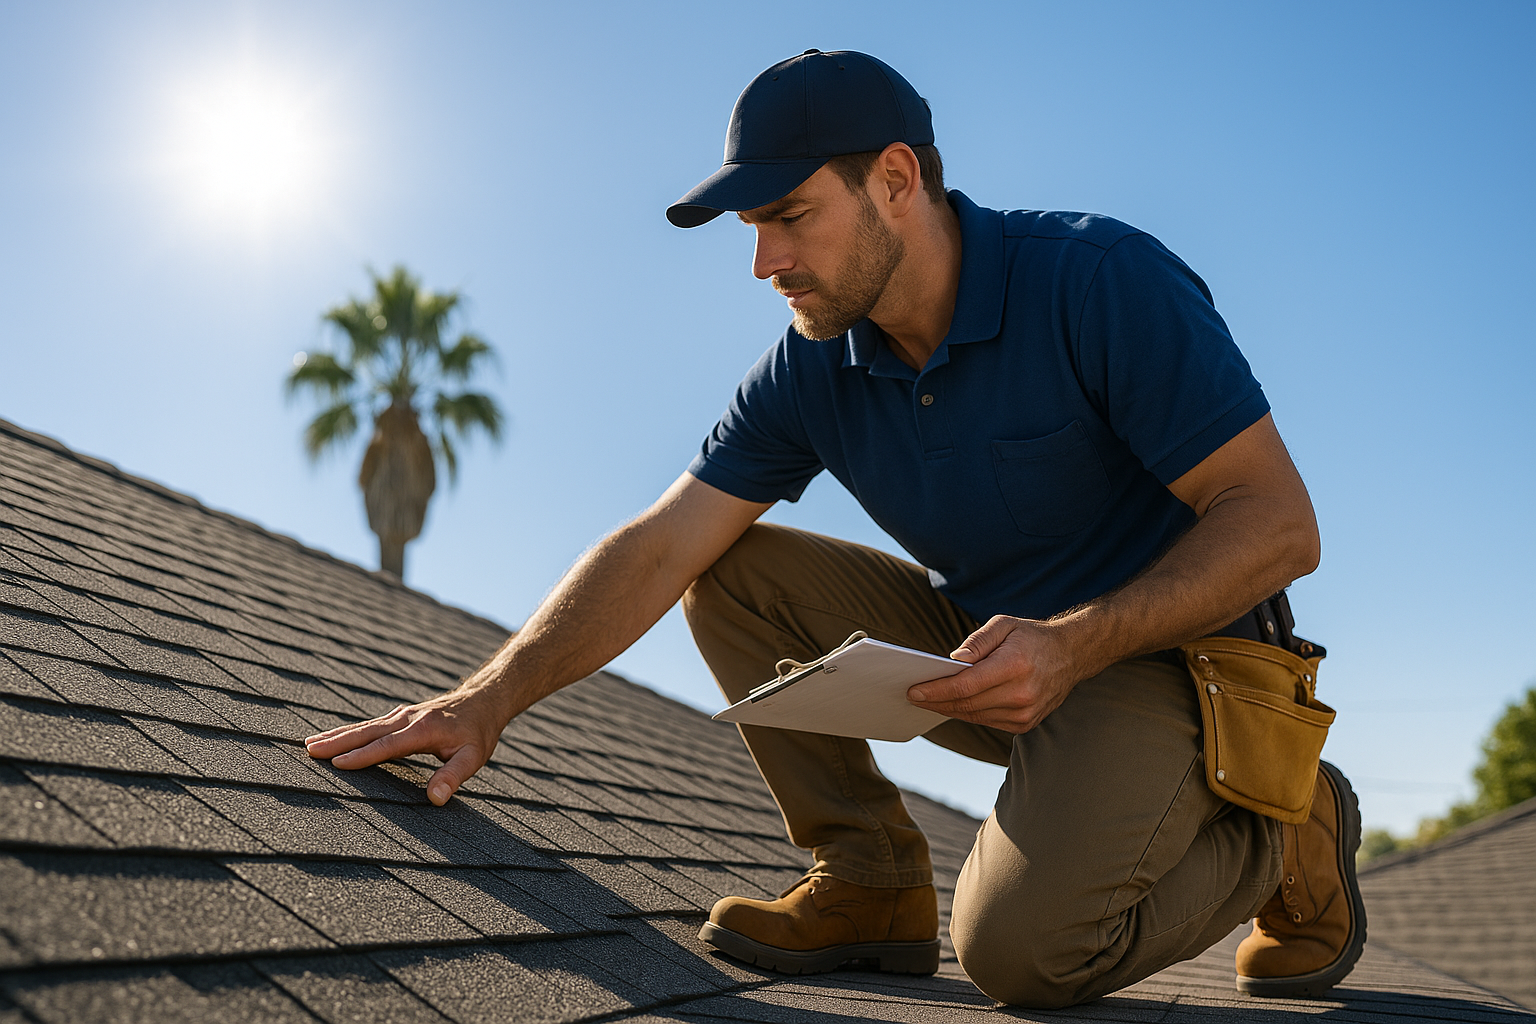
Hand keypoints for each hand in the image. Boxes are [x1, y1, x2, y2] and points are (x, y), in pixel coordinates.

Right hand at [304, 683, 509, 805]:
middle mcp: (407, 719)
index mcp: (423, 730)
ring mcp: (402, 715)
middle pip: (367, 731)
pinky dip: (350, 731)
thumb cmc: (478, 732)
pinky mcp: (400, 716)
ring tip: (309, 744)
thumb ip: (453, 776)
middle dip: (337, 741)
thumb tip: (435, 799)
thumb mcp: (474, 757)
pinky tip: (334, 738)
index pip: (386, 745)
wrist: (483, 701)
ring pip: (365, 726)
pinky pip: (371, 725)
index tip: (336, 763)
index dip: (361, 755)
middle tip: (308, 750)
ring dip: (338, 735)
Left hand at [906, 616, 1084, 733]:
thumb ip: (976, 641)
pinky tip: (952, 705)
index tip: (913, 691)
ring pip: (975, 716)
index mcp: (1014, 666)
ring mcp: (1026, 713)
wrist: (1071, 655)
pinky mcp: (1026, 723)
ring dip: (948, 709)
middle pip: (966, 704)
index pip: (966, 685)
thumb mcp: (1003, 624)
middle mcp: (1021, 694)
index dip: (936, 690)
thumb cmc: (1031, 637)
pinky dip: (968, 713)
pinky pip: (987, 721)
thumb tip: (953, 661)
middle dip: (935, 701)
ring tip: (927, 701)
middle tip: (913, 697)